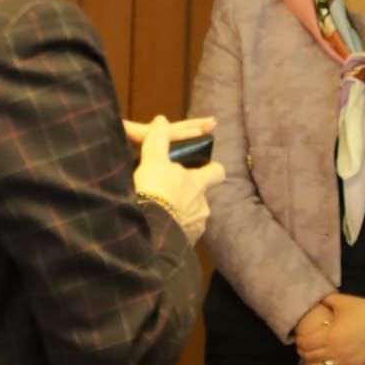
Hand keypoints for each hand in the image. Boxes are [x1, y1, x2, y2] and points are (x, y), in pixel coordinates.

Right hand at [132, 116, 225, 243]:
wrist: (146, 231)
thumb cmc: (153, 191)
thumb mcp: (153, 160)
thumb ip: (158, 139)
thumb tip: (161, 119)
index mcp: (198, 183)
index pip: (217, 172)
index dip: (211, 169)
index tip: (202, 168)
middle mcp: (203, 205)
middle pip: (200, 196)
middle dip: (187, 194)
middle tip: (165, 192)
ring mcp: (196, 226)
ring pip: (192, 216)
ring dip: (179, 213)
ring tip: (158, 212)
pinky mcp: (186, 244)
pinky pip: (183, 234)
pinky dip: (174, 230)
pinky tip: (158, 228)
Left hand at [295, 293, 364, 364]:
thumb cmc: (364, 310)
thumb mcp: (342, 301)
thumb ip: (325, 300)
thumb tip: (315, 301)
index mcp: (329, 335)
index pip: (305, 344)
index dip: (299, 342)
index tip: (299, 339)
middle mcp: (335, 352)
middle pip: (310, 358)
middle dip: (304, 353)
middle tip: (304, 349)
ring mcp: (346, 362)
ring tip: (312, 360)